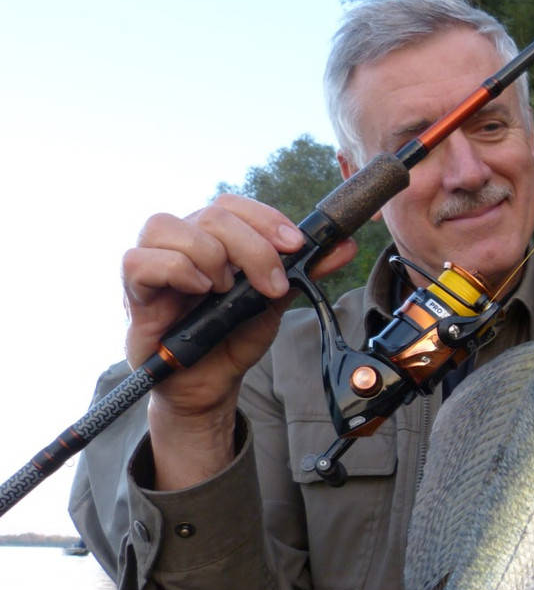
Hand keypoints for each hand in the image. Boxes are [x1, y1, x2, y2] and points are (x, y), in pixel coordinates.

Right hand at [121, 194, 355, 486]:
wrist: (211, 383)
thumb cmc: (234, 337)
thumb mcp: (274, 301)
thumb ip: (304, 271)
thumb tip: (344, 246)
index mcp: (213, 238)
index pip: (231, 205)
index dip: (265, 218)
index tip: (295, 246)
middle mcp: (180, 243)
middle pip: (209, 214)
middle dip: (252, 247)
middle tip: (272, 284)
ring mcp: (153, 264)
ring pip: (165, 225)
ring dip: (209, 254)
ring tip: (225, 290)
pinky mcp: (133, 292)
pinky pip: (138, 261)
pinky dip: (175, 270)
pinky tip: (199, 291)